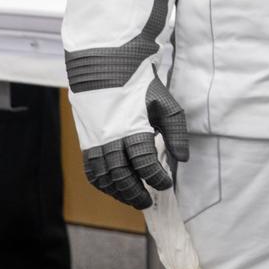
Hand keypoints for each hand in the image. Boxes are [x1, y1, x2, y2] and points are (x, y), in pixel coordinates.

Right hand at [82, 76, 187, 207]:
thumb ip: (176, 133)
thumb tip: (182, 159)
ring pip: (104, 177)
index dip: (156, 178)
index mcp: (132, 129)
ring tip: (132, 199)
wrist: (105, 67)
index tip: (166, 183)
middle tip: (148, 201)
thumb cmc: (140, 85)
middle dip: (136, 192)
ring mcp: (95, 141)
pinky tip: (112, 188)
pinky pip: (91, 169)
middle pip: (121, 176)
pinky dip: (101, 183)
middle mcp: (110, 139)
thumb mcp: (165, 104)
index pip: (144, 164)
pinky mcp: (85, 140)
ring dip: (118, 192)